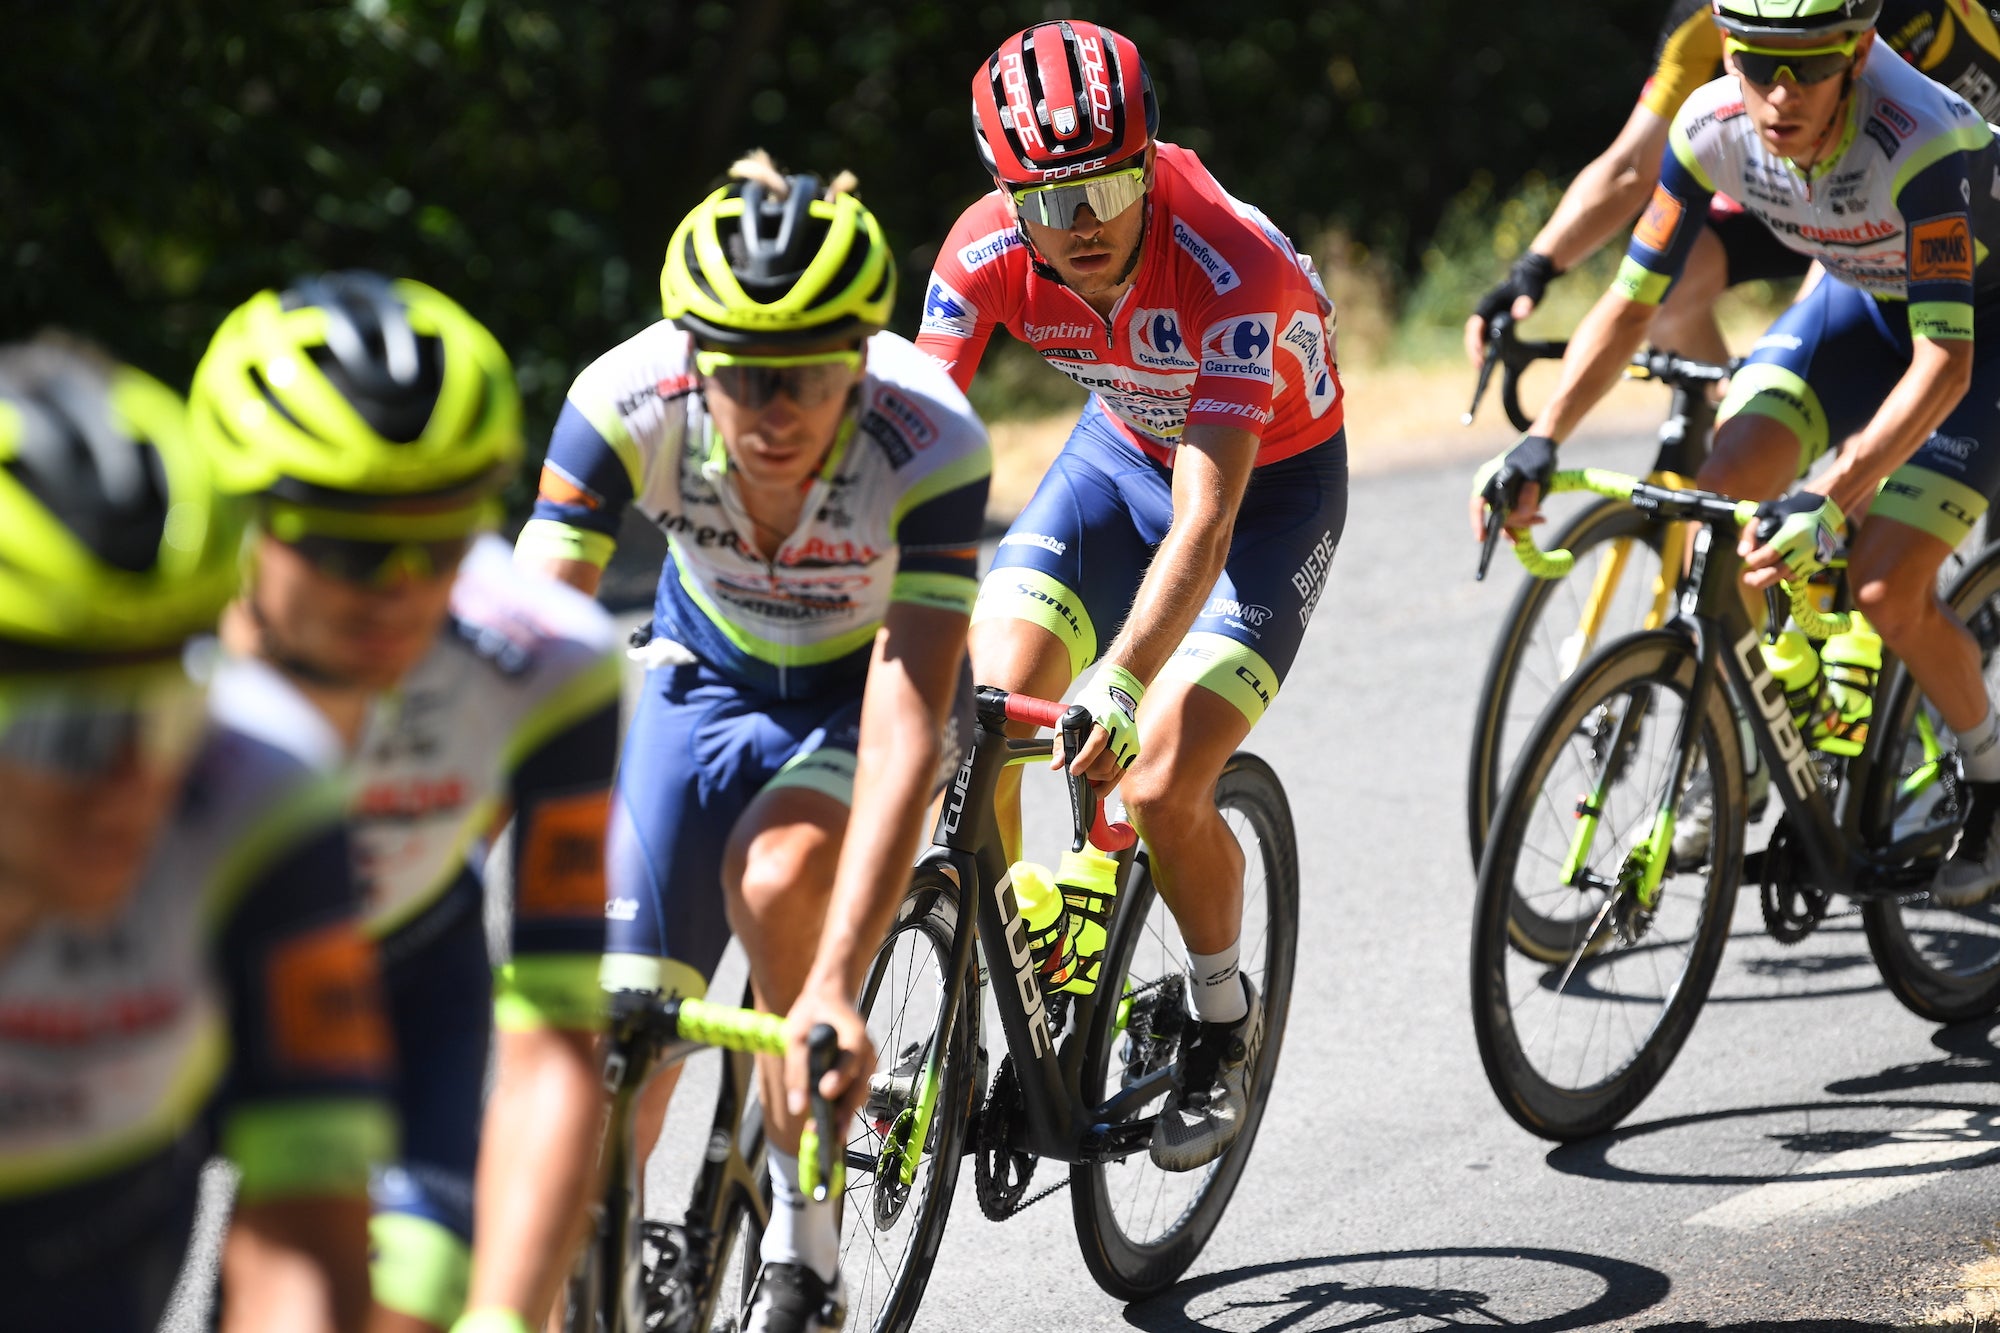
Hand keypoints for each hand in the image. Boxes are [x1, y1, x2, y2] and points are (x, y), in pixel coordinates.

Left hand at [782, 978, 874, 1123]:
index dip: (839, 1076)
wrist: (830, 999)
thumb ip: (797, 1070)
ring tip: (823, 1134)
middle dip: (845, 1112)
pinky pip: (856, 1095)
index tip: (825, 1093)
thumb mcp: (796, 1035)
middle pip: (861, 1085)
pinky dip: (843, 1109)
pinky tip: (827, 1123)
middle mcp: (867, 1051)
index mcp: (854, 1033)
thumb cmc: (812, 1015)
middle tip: (828, 1134)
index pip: (850, 1057)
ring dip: (844, 1115)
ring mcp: (868, 1064)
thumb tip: (797, 1107)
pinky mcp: (862, 1074)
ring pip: (860, 1095)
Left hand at [1063, 662, 1143, 789]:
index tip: (1073, 770)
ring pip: (1113, 772)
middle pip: (1105, 764)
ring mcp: (1130, 742)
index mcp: (1105, 720)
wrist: (1116, 694)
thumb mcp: (1071, 718)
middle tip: (1077, 771)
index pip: (1096, 743)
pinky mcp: (1134, 750)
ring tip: (1086, 774)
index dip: (1084, 759)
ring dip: (1097, 778)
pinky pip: (1120, 773)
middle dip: (1089, 772)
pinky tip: (1097, 784)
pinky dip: (1108, 781)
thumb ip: (1061, 742)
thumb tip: (1056, 765)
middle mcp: (1121, 731)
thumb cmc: (1091, 706)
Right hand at [1463, 251, 1559, 364]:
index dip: (1475, 340)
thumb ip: (1526, 302)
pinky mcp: (1493, 323)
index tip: (1480, 353)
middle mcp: (1484, 312)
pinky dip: (1486, 350)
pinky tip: (1491, 362)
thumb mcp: (1531, 291)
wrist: (1530, 277)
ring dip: (1477, 352)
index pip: (1475, 324)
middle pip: (1472, 334)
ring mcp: (1487, 318)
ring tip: (1483, 369)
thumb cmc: (1529, 283)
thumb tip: (1520, 315)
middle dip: (1473, 351)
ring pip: (1477, 338)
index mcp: (1489, 304)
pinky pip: (1485, 338)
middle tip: (1480, 367)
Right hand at [1469, 434, 1557, 540]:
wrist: (1542, 445)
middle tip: (1539, 519)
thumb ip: (1529, 495)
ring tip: (1541, 517)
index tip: (1481, 538)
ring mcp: (1497, 492)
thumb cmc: (1537, 456)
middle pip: (1496, 514)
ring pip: (1505, 516)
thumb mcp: (1536, 474)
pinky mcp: (1506, 497)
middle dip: (1516, 521)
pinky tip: (1537, 517)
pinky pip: (1510, 514)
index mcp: (1490, 477)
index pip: (1477, 503)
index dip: (1477, 521)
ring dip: (1523, 520)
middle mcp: (1490, 486)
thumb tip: (1523, 515)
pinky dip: (1523, 518)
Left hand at [1741, 491, 1844, 590]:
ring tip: (1759, 573)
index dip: (1754, 560)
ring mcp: (1816, 556)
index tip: (1747, 559)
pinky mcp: (1821, 562)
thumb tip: (1742, 554)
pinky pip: (1799, 575)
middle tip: (1747, 579)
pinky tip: (1777, 568)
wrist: (1823, 509)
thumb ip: (1751, 531)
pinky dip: (1785, 575)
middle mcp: (1807, 546)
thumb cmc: (1790, 509)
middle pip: (1778, 572)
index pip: (1769, 555)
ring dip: (1771, 578)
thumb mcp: (1767, 512)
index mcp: (1793, 532)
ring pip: (1788, 576)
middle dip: (1759, 579)